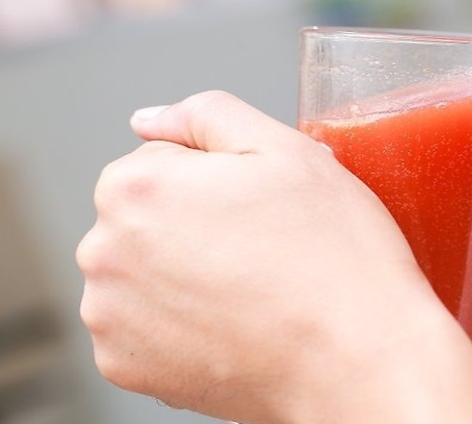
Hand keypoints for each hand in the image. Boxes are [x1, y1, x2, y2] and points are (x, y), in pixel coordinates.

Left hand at [77, 91, 471, 423]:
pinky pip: (150, 325)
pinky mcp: (127, 367)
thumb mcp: (287, 150)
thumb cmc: (334, 257)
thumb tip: (148, 119)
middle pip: (150, 215)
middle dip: (198, 222)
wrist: (357, 362)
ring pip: (148, 270)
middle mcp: (103, 253)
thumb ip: (207, 114)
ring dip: (188, 272)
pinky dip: (183, 322)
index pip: (165, 157)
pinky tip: (236, 323)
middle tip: (265, 246)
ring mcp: (111, 318)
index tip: (261, 206)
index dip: (222, 177)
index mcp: (134, 187)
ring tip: (254, 288)